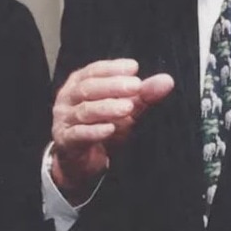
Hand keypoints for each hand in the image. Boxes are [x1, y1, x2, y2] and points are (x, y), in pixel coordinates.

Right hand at [51, 58, 172, 201]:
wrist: (82, 162)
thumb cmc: (102, 127)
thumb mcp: (126, 109)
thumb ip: (143, 94)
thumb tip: (167, 80)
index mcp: (79, 83)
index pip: (95, 70)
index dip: (113, 68)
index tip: (134, 68)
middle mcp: (67, 98)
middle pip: (88, 88)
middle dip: (113, 86)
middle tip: (136, 86)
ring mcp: (64, 120)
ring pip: (84, 111)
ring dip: (107, 108)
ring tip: (128, 108)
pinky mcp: (65, 141)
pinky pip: (79, 134)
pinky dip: (95, 131)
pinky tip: (110, 129)